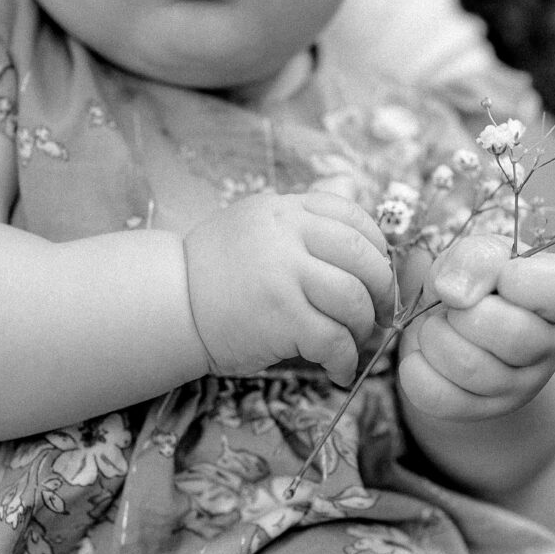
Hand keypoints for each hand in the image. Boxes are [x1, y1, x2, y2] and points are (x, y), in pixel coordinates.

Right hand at [184, 192, 395, 385]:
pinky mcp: (280, 318)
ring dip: (363, 329)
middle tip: (380, 315)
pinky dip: (345, 360)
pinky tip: (339, 370)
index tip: (379, 274)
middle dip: (383, 291)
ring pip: (354, 301)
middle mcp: (288, 236)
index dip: (378, 248)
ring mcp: (284, 276)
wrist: (171, 305)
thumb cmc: (216, 269)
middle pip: (363, 258)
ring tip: (354, 343)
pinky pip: (333, 340)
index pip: (352, 216)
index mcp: (286, 210)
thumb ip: (304, 212)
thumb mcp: (258, 223)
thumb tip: (352, 184)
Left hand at [398, 233, 554, 419]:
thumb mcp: (477, 254)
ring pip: (470, 368)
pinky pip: (440, 398)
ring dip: (434, 338)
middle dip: (463, 313)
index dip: (513, 279)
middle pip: (512, 336)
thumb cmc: (476, 282)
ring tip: (435, 327)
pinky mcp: (483, 409)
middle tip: (452, 305)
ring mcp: (522, 385)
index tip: (495, 276)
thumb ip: (475, 258)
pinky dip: (415, 371)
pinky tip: (420, 355)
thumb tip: (453, 293)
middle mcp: (551, 344)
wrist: (460, 327)